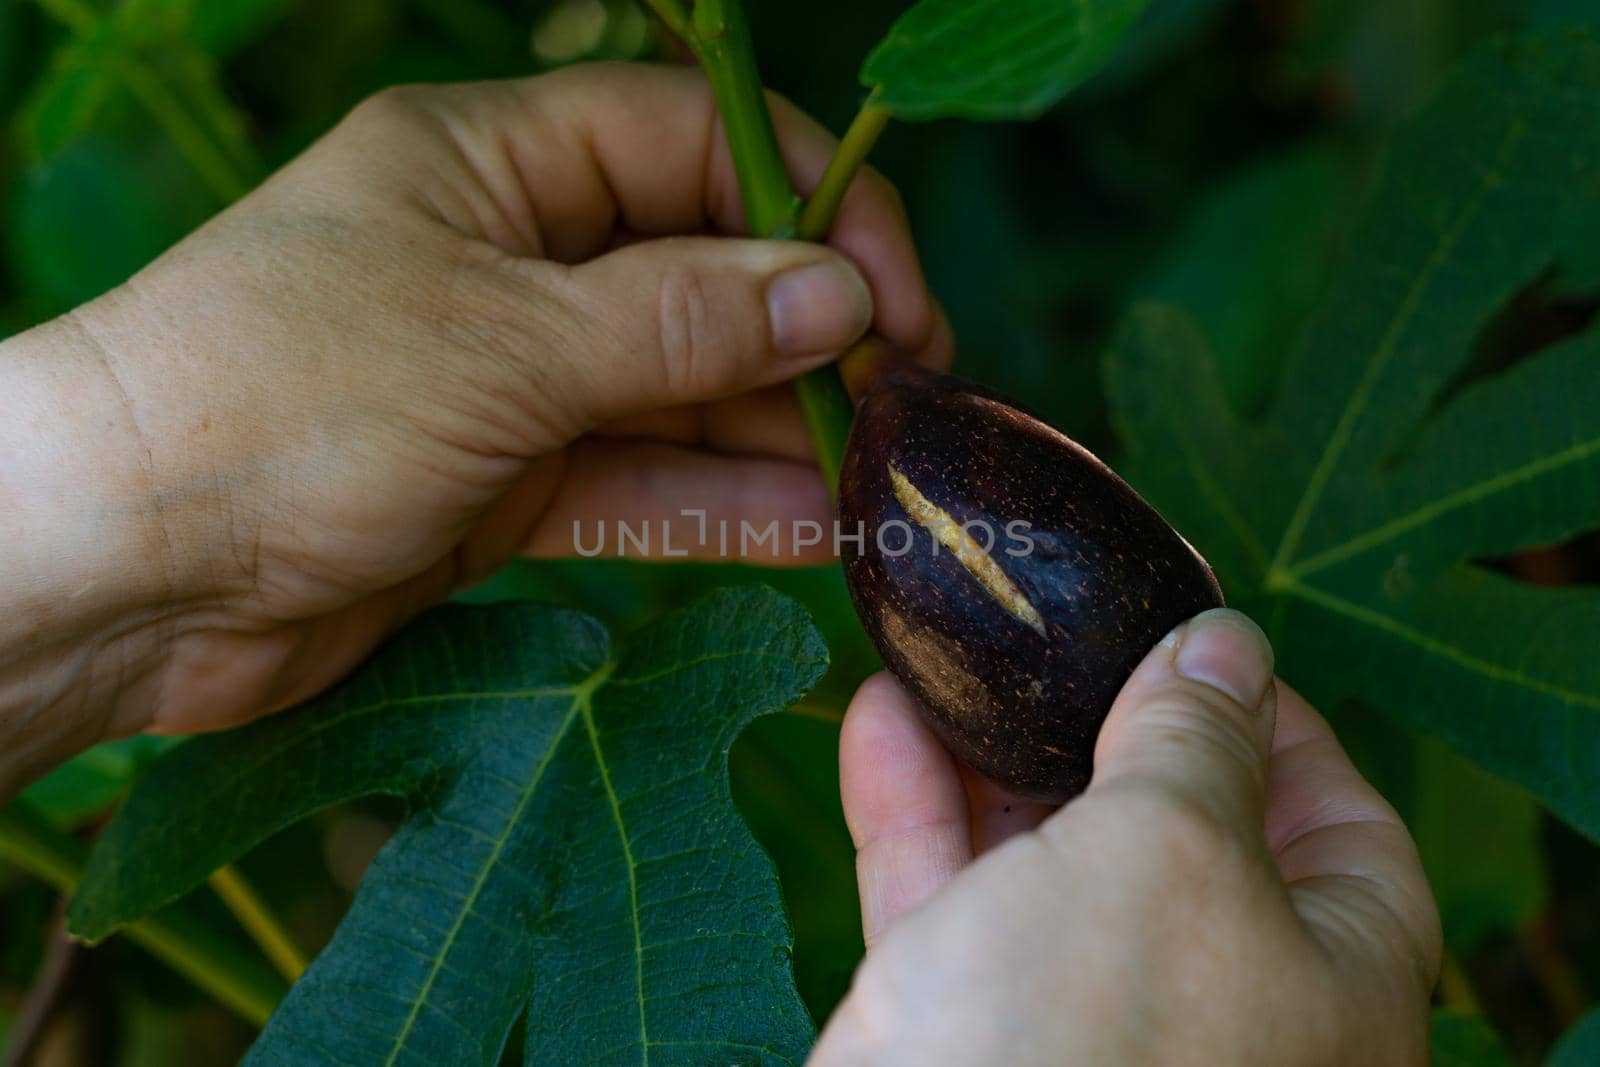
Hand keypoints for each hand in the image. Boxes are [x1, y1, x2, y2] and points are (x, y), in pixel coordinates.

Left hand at [0, 62, 946, 790]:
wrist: (123, 572)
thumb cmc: (283, 401)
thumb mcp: (501, 341)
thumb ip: (680, 319)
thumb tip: (839, 293)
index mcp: (490, 163)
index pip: (687, 146)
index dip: (805, 205)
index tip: (890, 295)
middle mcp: (508, 259)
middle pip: (698, 273)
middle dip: (805, 334)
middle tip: (908, 403)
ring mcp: (509, 379)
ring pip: (678, 392)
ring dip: (777, 433)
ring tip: (880, 480)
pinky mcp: (502, 489)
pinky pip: (636, 484)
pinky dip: (716, 506)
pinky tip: (808, 531)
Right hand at [813, 609, 1440, 1065]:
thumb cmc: (1093, 1038)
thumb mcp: (1170, 851)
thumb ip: (1197, 740)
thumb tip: (1225, 645)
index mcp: (1329, 984)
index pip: (1341, 825)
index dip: (1275, 719)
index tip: (1196, 638)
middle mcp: (1216, 1009)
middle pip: (1178, 830)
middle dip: (1107, 721)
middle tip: (1060, 630)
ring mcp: (1085, 1023)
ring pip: (1046, 859)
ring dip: (992, 751)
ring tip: (953, 649)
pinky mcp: (970, 1033)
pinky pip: (952, 900)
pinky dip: (917, 810)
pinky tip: (878, 715)